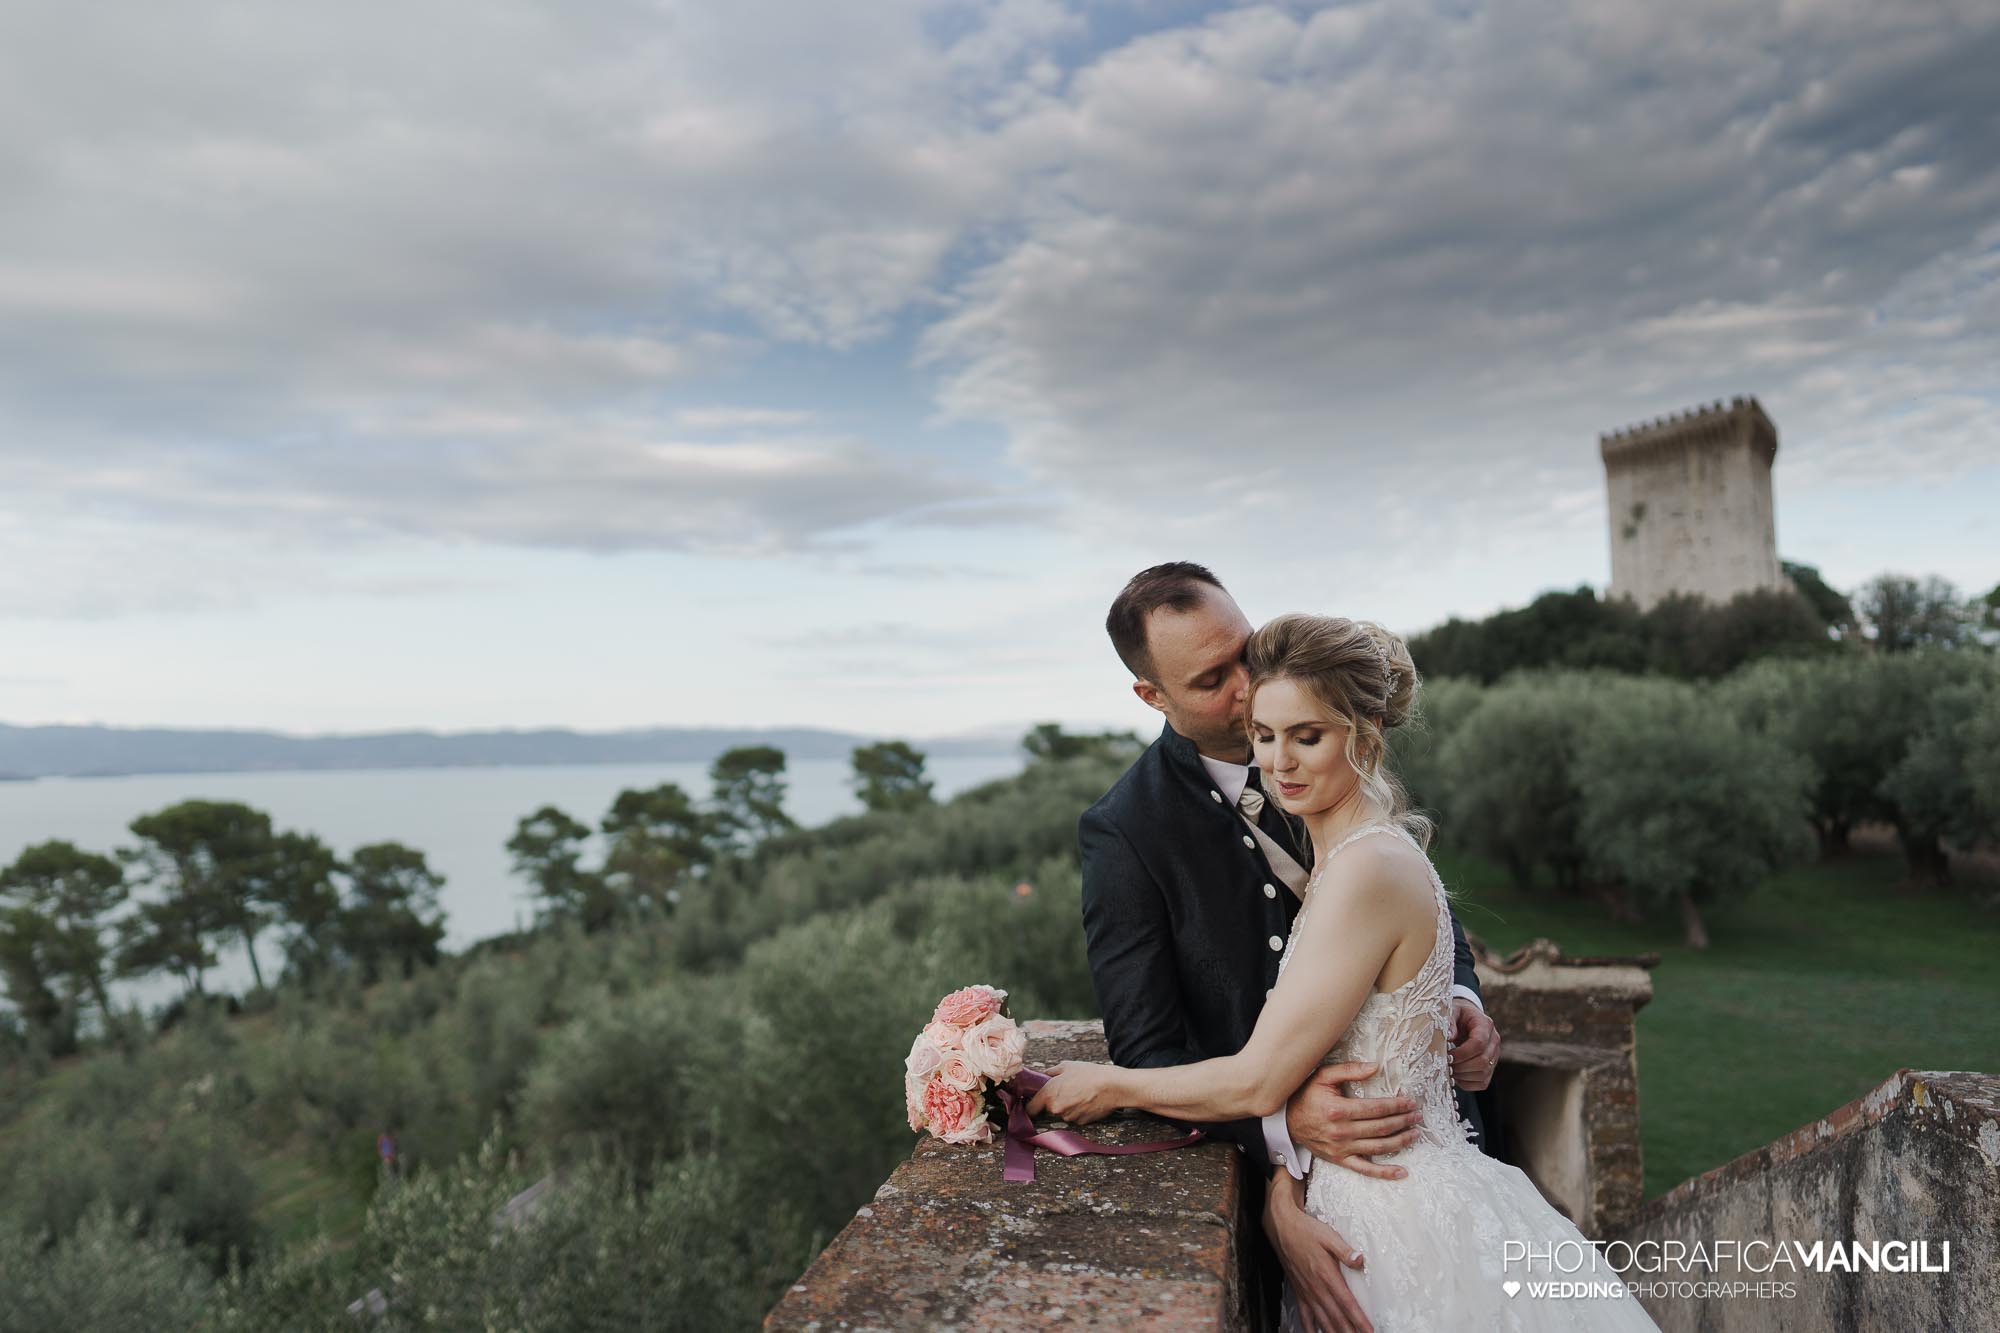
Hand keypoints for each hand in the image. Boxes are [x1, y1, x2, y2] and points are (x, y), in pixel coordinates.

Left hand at [1024, 1061, 1121, 1124]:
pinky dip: (1078, 1111)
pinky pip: (1074, 1117)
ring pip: (1062, 1113)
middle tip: (1065, 1090)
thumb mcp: (1067, 1066)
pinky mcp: (1080, 1123)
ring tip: (1079, 1093)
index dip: (1031, 1105)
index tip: (1033, 1102)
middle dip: (1053, 1102)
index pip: (1030, 1108)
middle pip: (1048, 1110)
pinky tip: (1086, 1100)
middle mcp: (1056, 1109)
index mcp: (1049, 1094)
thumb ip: (1050, 1073)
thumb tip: (1043, 1076)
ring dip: (1067, 1106)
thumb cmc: (1089, 1074)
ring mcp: (1068, 1117)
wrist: (1112, 1086)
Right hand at [1264, 1169, 1373, 1332]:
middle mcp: (1317, 1288)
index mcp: (1327, 1275)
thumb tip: (1360, 1260)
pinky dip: (1310, 1329)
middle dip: (1350, 1332)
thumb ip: (1345, 1250)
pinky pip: (1304, 1316)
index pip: (1347, 1304)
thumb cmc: (1306, 1231)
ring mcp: (1306, 1292)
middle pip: (1337, 1318)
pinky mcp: (1299, 1292)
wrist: (1282, 1228)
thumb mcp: (1329, 1236)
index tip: (1369, 1331)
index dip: (1359, 1320)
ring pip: (1322, 1321)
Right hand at [1284, 1063, 1422, 1179]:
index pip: (1376, 1108)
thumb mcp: (1323, 1076)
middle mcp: (1342, 1131)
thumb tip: (1375, 1067)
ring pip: (1379, 1147)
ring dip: (1400, 1141)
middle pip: (1381, 1127)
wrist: (1287, 1121)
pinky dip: (1385, 1173)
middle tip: (1417, 1115)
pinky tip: (1403, 1172)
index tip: (1410, 1101)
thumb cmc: (1306, 1096)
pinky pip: (1366, 1170)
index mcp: (1339, 1109)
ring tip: (1415, 1134)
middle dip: (1403, 1121)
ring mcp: (1342, 1148)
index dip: (1396, 1105)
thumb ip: (1349, 1070)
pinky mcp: (1341, 1160)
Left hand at [1448, 999, 1499, 1091]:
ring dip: (1463, 1076)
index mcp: (1485, 1025)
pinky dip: (1467, 1084)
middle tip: (1445, 1065)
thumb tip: (1449, 1036)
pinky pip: (1482, 1083)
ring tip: (1449, 1070)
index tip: (1446, 1055)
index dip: (1461, 1053)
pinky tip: (1456, 1076)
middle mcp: (1494, 1041)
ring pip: (1483, 1074)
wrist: (1467, 1018)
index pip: (1478, 1043)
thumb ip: (1450, 1021)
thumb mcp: (1452, 1011)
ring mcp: (1495, 1056)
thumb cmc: (1458, 1014)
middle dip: (1461, 1067)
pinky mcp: (1491, 1067)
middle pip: (1482, 1062)